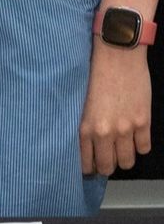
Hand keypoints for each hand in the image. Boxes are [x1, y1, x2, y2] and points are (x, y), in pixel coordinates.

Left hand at [79, 42, 151, 174]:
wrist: (116, 55)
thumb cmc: (94, 73)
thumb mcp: (80, 102)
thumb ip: (83, 123)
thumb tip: (83, 143)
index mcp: (83, 126)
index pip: (85, 162)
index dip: (88, 168)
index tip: (89, 166)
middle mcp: (104, 132)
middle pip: (106, 166)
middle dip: (105, 166)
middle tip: (105, 160)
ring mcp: (126, 129)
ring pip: (127, 162)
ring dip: (123, 159)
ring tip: (120, 150)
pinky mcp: (143, 122)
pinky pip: (144, 148)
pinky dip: (139, 146)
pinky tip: (134, 137)